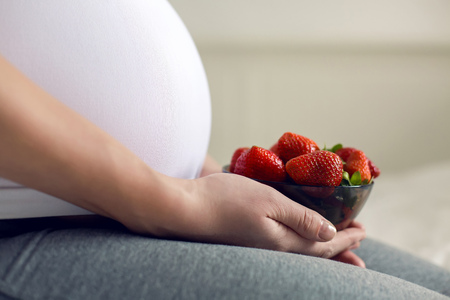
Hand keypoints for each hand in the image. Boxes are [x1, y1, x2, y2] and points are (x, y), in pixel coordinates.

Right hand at [170, 173, 365, 259]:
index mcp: (283, 242)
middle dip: (339, 251)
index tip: (363, 232)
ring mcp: (259, 247)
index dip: (346, 240)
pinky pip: (284, 246)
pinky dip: (301, 244)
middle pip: (315, 254)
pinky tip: (296, 238)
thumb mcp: (269, 202)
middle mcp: (273, 250)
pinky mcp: (247, 240)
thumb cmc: (225, 200)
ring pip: (300, 252)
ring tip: (336, 251)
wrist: (185, 210)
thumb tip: (331, 233)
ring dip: (321, 251)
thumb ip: (301, 218)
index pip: (324, 245)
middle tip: (358, 252)